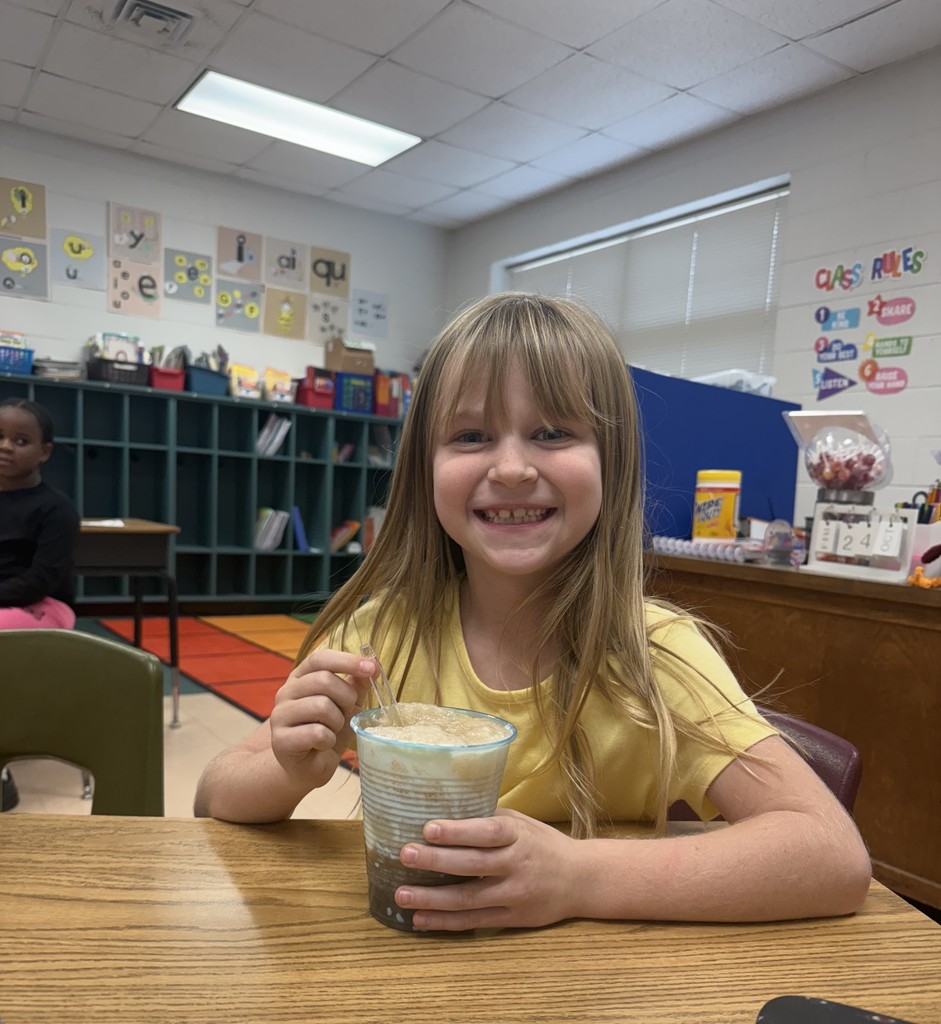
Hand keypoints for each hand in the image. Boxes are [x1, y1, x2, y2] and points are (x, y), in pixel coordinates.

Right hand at [269, 649, 372, 791]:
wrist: (308, 767)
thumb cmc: (328, 731)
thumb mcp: (346, 705)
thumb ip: (356, 684)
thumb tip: (373, 667)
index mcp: (301, 678)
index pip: (320, 658)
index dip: (347, 661)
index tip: (371, 668)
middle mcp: (286, 692)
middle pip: (323, 680)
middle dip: (346, 698)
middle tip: (348, 713)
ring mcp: (279, 715)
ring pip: (321, 706)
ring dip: (337, 721)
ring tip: (333, 730)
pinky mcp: (280, 740)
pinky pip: (316, 733)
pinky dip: (328, 740)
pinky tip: (323, 745)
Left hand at [394, 809, 580, 930]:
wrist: (581, 880)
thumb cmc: (543, 843)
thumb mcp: (522, 822)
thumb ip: (489, 818)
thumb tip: (447, 809)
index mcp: (519, 835)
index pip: (487, 832)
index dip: (458, 831)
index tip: (428, 828)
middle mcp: (517, 865)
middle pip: (473, 865)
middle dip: (436, 860)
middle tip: (405, 855)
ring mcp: (514, 894)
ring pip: (469, 899)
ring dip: (432, 899)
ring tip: (402, 895)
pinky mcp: (511, 918)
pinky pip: (474, 922)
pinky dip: (445, 922)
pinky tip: (420, 920)